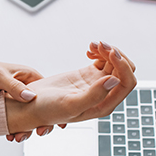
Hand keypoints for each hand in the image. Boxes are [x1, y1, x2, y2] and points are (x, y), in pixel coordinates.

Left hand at [0, 47, 56, 141]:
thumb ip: (14, 86)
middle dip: (39, 123)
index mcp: (27, 77)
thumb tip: (32, 98)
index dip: (54, 108)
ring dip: (25, 130)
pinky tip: (10, 136)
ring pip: (25, 119)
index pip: (48, 94)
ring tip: (18, 137)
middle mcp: (22, 89)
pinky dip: (12, 130)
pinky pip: (11, 123)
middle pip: (39, 110)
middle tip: (37, 133)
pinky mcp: (0, 111)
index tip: (58, 123)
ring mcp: (12, 101)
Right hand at [5, 43, 135, 134]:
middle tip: (100, 45)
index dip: (123, 66)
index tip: (110, 52)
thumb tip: (114, 81)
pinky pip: (104, 60)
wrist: (29, 104)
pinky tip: (88, 49)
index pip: (126, 83)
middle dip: (116, 55)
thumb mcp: (70, 104)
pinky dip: (100, 51)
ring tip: (92, 45)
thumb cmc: (47, 110)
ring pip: (116, 63)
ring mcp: (97, 84)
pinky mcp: (89, 75)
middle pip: (125, 71)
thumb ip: (94, 95)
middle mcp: (104, 95)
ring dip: (107, 50)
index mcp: (103, 105)